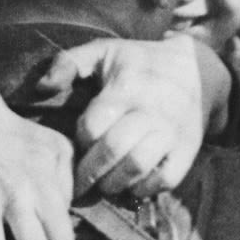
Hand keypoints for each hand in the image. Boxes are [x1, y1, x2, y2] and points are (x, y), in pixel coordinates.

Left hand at [38, 34, 213, 197]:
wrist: (196, 70)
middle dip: (89, 172)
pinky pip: (165, 179)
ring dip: (113, 183)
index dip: (80, 139)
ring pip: (137, 167)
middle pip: (113, 150)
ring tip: (102, 185)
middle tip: (78, 183)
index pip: (94, 124)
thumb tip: (43, 87)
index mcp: (125, 88)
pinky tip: (130, 185)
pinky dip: (144, 189)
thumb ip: (69, 63)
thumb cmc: (139, 62)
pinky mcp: (188, 150)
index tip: (76, 144)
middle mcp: (150, 111)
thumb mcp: (104, 51)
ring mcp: (171, 132)